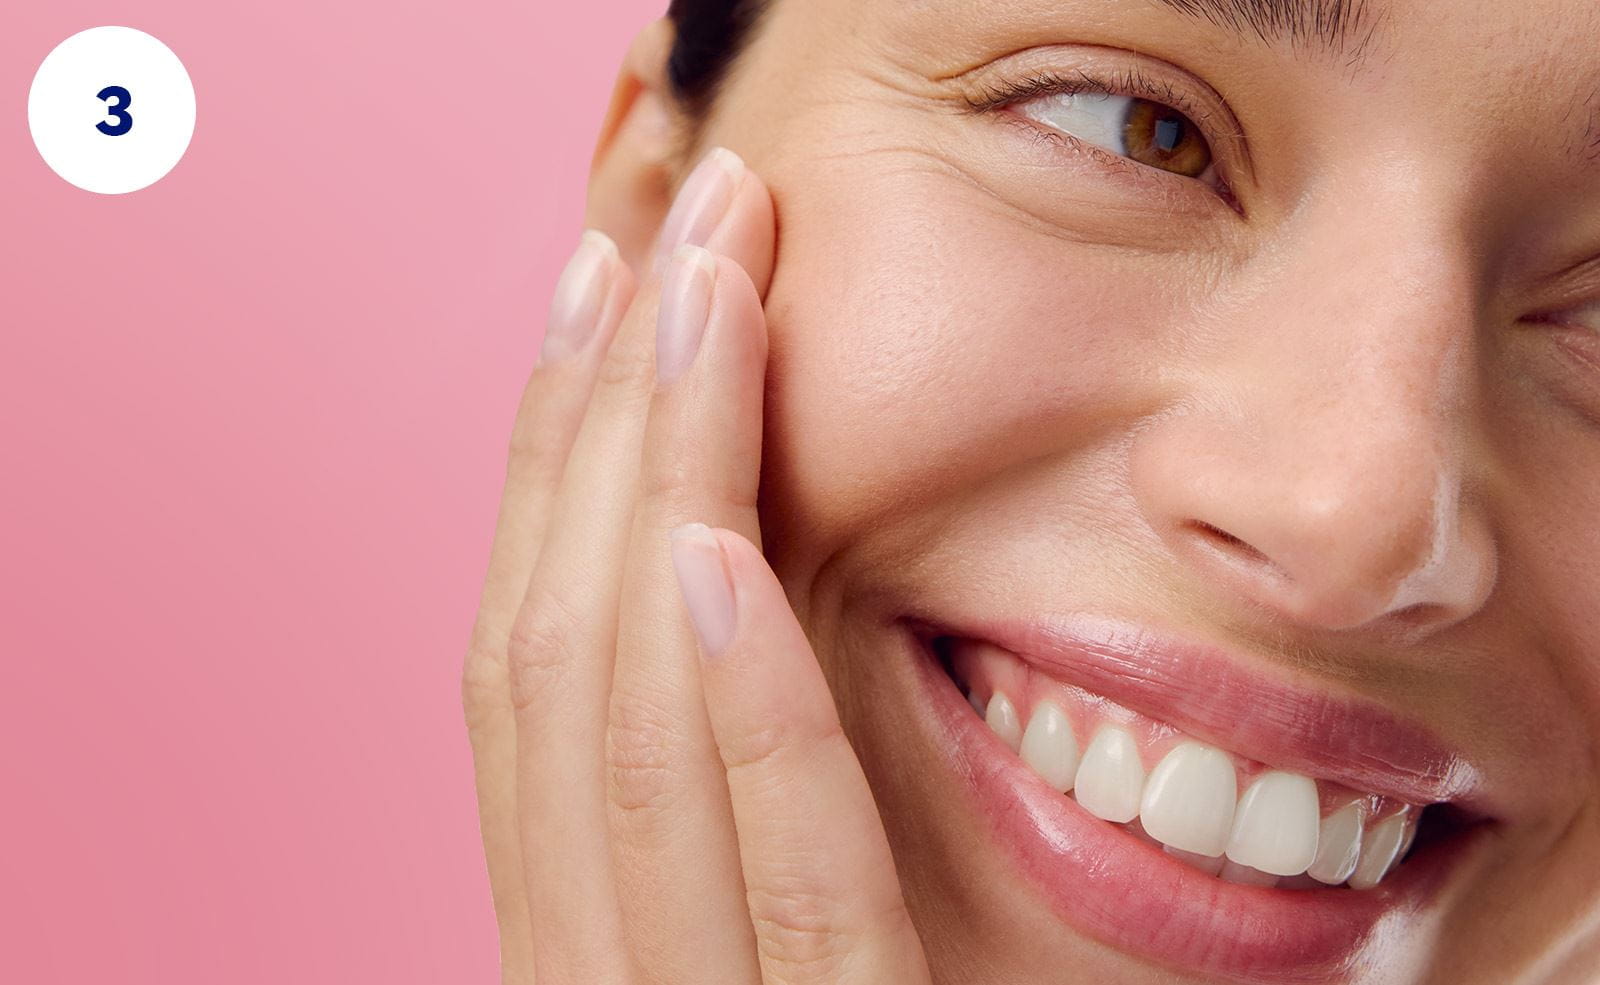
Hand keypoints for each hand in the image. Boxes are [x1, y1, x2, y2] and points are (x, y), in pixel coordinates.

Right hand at [462, 147, 932, 983]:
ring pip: (621, 741)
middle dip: (603, 426)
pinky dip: (735, 717)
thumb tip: (727, 577)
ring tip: (694, 311)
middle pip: (555, 667)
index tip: (606, 297)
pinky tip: (714, 554)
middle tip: (673, 230)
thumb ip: (736, 797)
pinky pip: (775, 890)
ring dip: (655, 499)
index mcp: (579, 931)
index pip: (528, 673)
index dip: (546, 472)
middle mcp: (590, 971)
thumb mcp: (774, 934)